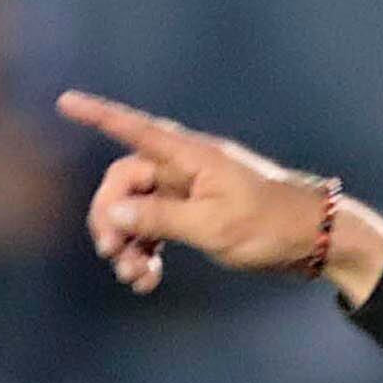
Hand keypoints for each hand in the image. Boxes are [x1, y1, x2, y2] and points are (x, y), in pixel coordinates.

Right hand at [63, 91, 342, 292]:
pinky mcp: (199, 217)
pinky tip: (147, 281)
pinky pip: (158, 230)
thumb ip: (160, 217)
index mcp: (189, 156)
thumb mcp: (213, 225)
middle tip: (113, 254)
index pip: (133, 129)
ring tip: (135, 279)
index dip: (97, 115)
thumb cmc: (270, 225)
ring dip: (129, 244)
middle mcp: (186, 169)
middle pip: (125, 183)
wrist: (317, 239)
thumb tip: (115, 210)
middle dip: (111, 218)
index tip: (65, 101)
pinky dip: (148, 253)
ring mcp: (191, 193)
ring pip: (139, 212)